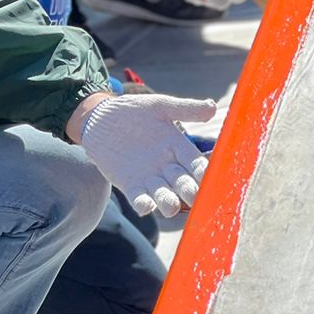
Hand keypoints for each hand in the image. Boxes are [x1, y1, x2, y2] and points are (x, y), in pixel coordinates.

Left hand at [77, 91, 214, 217]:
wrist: (99, 119)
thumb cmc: (132, 110)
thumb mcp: (160, 106)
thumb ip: (185, 109)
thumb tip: (213, 107)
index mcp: (179, 148)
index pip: (196, 163)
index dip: (202, 171)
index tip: (208, 176)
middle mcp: (168, 167)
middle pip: (183, 183)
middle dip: (188, 190)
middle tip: (193, 195)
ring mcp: (149, 178)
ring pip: (163, 195)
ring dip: (168, 202)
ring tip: (171, 207)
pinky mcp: (130, 185)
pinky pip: (139, 198)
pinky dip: (143, 204)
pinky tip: (145, 206)